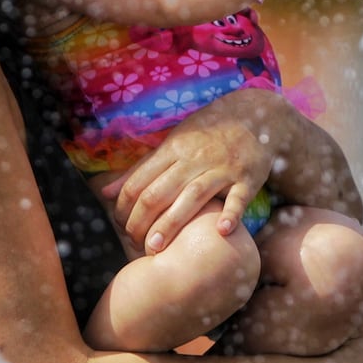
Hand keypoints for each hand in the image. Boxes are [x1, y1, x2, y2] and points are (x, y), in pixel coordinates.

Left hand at [103, 89, 284, 252]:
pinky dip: (230, 213)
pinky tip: (220, 231)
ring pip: (193, 196)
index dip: (124, 206)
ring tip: (155, 248)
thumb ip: (142, 168)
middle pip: (161, 191)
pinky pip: (238, 198)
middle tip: (133, 245)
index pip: (140, 181)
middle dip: (142, 220)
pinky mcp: (248, 178)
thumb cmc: (208, 132)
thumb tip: (106, 192)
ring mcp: (223, 168)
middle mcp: (195, 158)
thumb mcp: (173, 142)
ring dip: (172, 222)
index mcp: (173, 149)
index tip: (119, 226)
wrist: (256, 114)